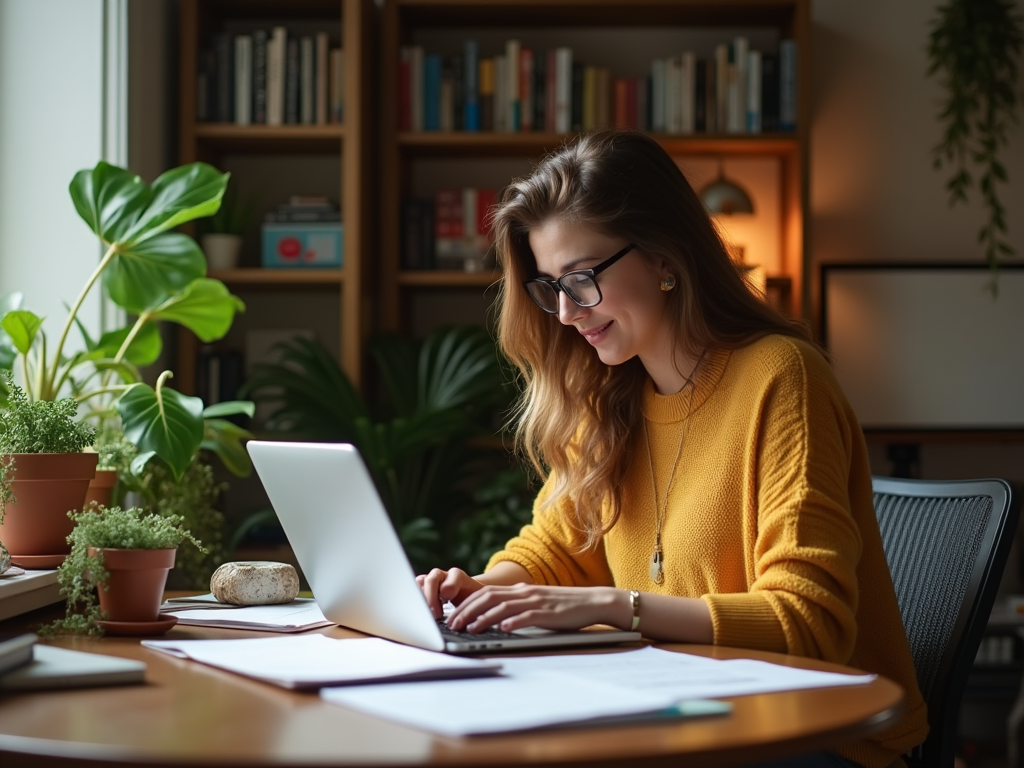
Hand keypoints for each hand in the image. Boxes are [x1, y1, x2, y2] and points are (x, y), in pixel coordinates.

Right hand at [416, 567, 485, 618]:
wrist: (466, 596)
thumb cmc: (471, 599)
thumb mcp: (476, 600)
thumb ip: (472, 604)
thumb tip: (466, 617)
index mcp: (458, 575)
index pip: (454, 575)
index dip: (450, 586)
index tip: (447, 598)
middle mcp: (442, 575)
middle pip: (432, 579)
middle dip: (432, 597)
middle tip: (435, 615)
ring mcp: (430, 581)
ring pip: (420, 584)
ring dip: (421, 599)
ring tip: (426, 615)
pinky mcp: (421, 589)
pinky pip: (413, 591)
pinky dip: (415, 601)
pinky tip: (420, 613)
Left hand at [446, 584, 629, 632]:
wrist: (593, 601)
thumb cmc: (564, 606)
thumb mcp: (537, 602)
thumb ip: (518, 605)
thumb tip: (497, 617)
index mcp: (520, 590)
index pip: (485, 593)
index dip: (466, 603)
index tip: (451, 615)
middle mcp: (525, 593)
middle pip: (488, 597)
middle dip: (467, 611)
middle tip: (452, 624)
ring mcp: (536, 602)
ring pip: (503, 607)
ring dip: (483, 618)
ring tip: (469, 629)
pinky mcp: (549, 613)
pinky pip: (527, 617)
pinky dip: (513, 622)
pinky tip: (502, 629)